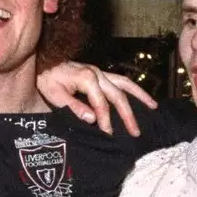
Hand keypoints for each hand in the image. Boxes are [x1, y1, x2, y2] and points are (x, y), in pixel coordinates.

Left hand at [36, 61, 157, 135]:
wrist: (43, 62)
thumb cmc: (46, 79)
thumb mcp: (54, 95)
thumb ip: (73, 107)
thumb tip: (93, 119)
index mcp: (86, 78)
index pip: (101, 103)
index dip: (106, 120)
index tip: (108, 134)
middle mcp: (97, 73)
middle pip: (118, 95)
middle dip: (128, 114)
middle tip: (136, 131)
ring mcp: (100, 71)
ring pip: (125, 83)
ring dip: (140, 95)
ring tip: (153, 107)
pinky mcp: (100, 73)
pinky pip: (120, 80)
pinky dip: (132, 89)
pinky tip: (140, 97)